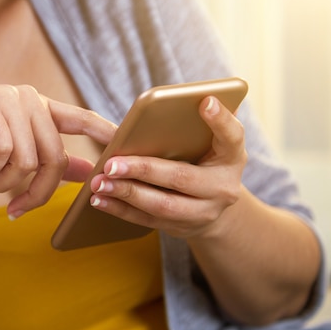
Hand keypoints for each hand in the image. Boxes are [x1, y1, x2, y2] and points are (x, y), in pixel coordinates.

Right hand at [0, 84, 115, 217]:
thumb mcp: (9, 151)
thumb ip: (48, 158)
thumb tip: (87, 171)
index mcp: (39, 107)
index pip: (81, 117)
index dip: (105, 131)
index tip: (125, 146)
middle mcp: (29, 98)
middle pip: (53, 157)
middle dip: (35, 192)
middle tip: (14, 207)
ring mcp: (7, 97)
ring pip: (26, 159)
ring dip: (3, 183)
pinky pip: (3, 151)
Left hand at [88, 96, 246, 238]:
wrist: (213, 205)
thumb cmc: (203, 159)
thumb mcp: (209, 142)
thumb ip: (190, 127)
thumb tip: (148, 114)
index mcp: (231, 157)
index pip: (232, 136)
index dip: (220, 120)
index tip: (204, 101)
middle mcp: (223, 188)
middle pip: (181, 178)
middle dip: (143, 170)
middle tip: (112, 163)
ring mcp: (203, 213)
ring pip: (162, 205)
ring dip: (126, 192)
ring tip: (100, 182)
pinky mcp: (180, 227)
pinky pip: (146, 220)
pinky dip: (120, 209)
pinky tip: (98, 199)